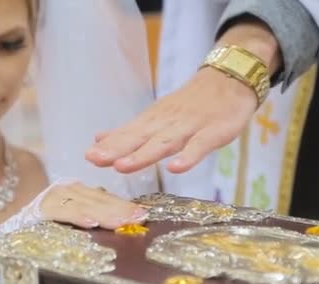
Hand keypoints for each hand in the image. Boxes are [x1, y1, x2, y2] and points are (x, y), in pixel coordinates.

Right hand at [38, 182, 147, 228]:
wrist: (11, 231)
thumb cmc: (45, 229)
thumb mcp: (73, 219)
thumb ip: (94, 214)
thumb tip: (123, 217)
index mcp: (77, 192)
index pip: (105, 198)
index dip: (124, 205)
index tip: (144, 214)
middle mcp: (66, 191)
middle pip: (98, 200)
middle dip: (120, 209)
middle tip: (140, 217)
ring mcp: (52, 199)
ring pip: (83, 204)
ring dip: (103, 213)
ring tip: (122, 221)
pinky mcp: (38, 210)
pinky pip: (61, 212)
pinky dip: (76, 216)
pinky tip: (91, 222)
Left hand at [86, 20, 280, 173]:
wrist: (230, 78)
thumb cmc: (191, 103)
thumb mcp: (158, 115)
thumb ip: (130, 131)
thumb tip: (98, 139)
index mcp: (153, 121)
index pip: (127, 134)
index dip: (108, 146)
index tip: (88, 156)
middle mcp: (167, 123)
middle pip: (139, 138)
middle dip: (116, 149)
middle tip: (94, 159)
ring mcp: (190, 127)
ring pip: (165, 142)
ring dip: (143, 154)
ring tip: (122, 166)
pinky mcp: (214, 132)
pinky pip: (200, 146)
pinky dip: (188, 157)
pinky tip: (175, 169)